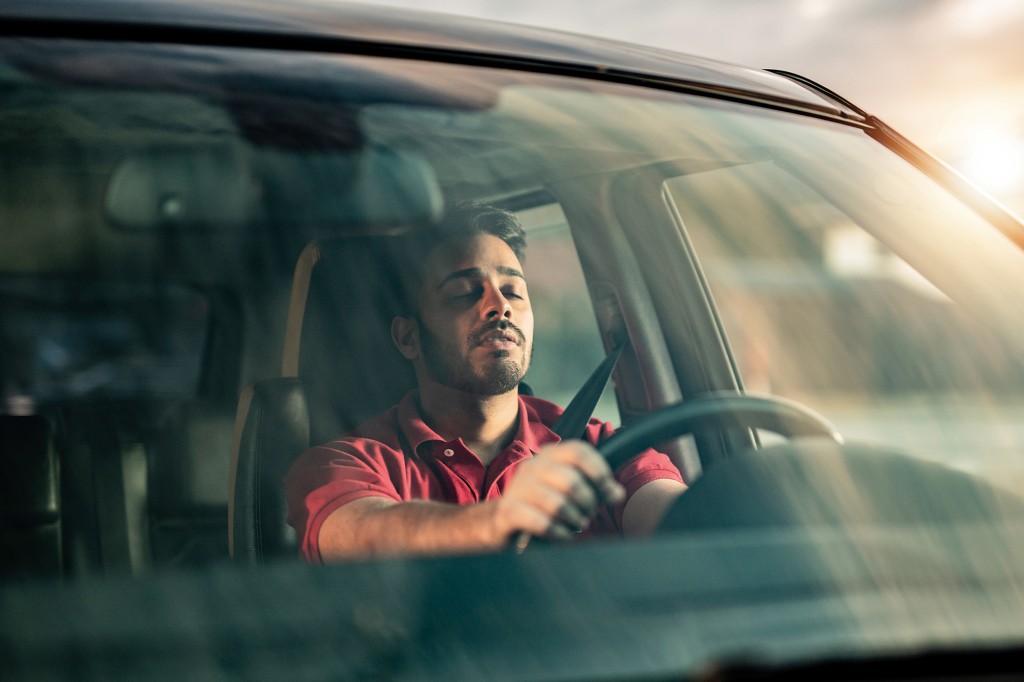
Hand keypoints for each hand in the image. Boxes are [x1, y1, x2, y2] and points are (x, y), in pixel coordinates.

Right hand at [492, 440, 625, 542]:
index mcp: (548, 455)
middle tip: (588, 514)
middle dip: (588, 503)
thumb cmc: (543, 505)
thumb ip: (595, 488)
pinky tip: (561, 534)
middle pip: (571, 480)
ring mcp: (518, 488)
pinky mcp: (509, 512)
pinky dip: (558, 532)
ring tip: (576, 525)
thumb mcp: (569, 491)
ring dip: (574, 520)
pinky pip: (542, 523)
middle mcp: (532, 467)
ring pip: (557, 504)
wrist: (505, 522)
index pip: (578, 451)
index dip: (599, 471)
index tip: (609, 492)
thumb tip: (617, 493)